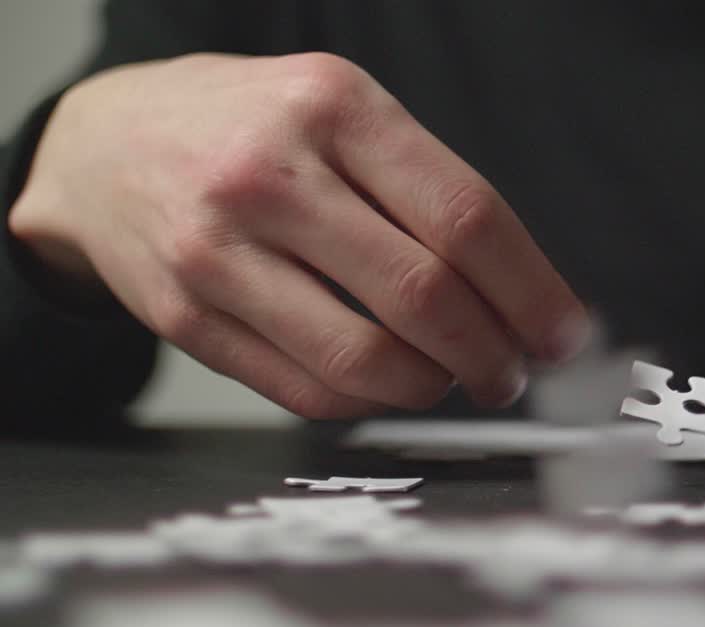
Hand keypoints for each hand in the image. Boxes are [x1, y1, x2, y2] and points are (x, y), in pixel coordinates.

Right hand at [9, 53, 587, 417]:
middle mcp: (270, 176)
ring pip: (366, 359)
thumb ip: (423, 188)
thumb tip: (522, 293)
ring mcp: (219, 252)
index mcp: (332, 109)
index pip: (465, 218)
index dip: (532, 291)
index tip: (564, 333)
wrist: (105, 146)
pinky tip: (393, 384)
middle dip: (494, 352)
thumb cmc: (249, 129)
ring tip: (457, 378)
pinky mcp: (187, 318)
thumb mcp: (339, 110)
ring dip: (437, 386)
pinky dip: (372, 403)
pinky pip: (308, 391)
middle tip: (515, 370)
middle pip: (424, 295)